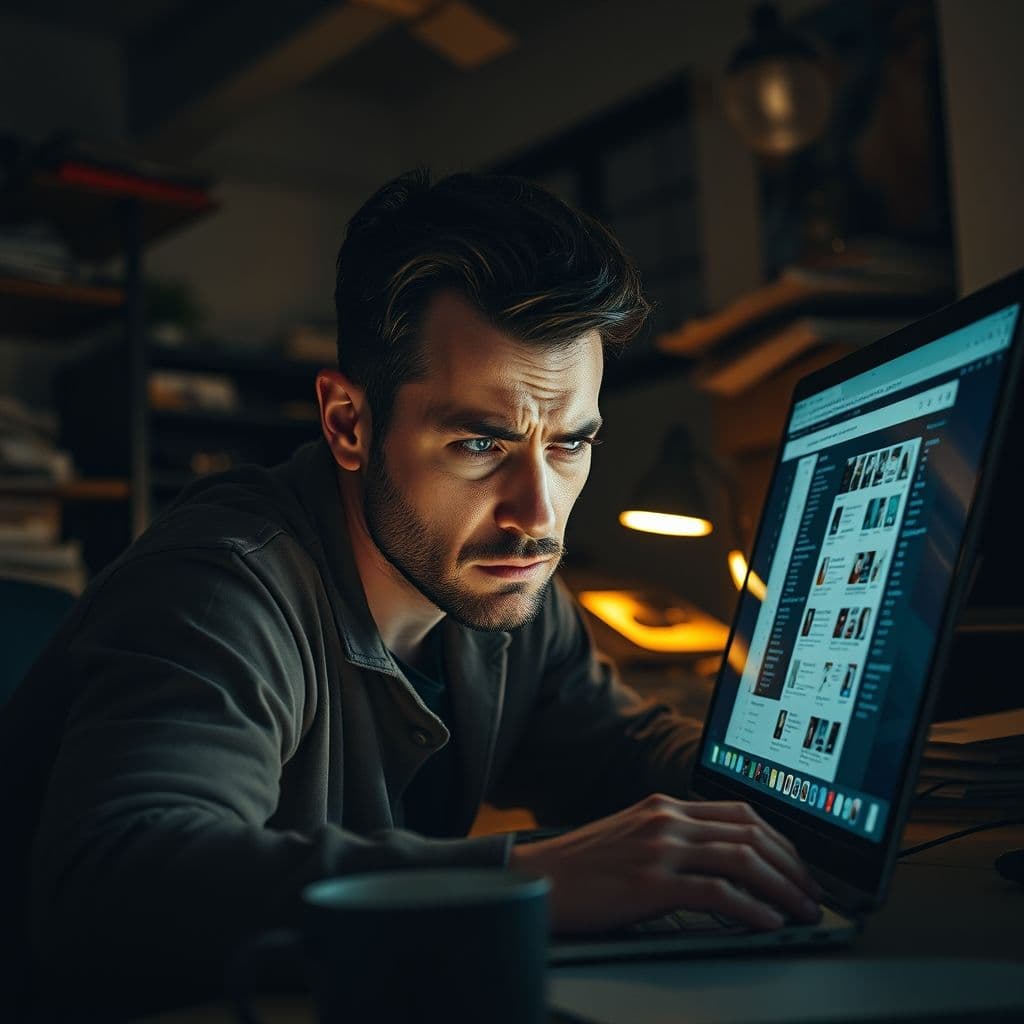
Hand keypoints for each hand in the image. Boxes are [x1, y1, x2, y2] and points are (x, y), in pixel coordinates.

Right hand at [508, 794, 822, 932]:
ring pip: (741, 858)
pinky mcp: (651, 883)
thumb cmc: (584, 865)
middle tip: (812, 894)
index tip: (798, 866)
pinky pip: (716, 892)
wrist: (538, 878)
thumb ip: (672, 837)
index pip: (740, 812)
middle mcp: (667, 819)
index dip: (779, 840)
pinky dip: (751, 908)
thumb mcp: (632, 835)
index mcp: (664, 805)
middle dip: (791, 865)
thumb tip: (721, 860)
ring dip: (782, 888)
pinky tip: (767, 922)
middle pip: (749, 832)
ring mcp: (659, 848)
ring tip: (801, 911)